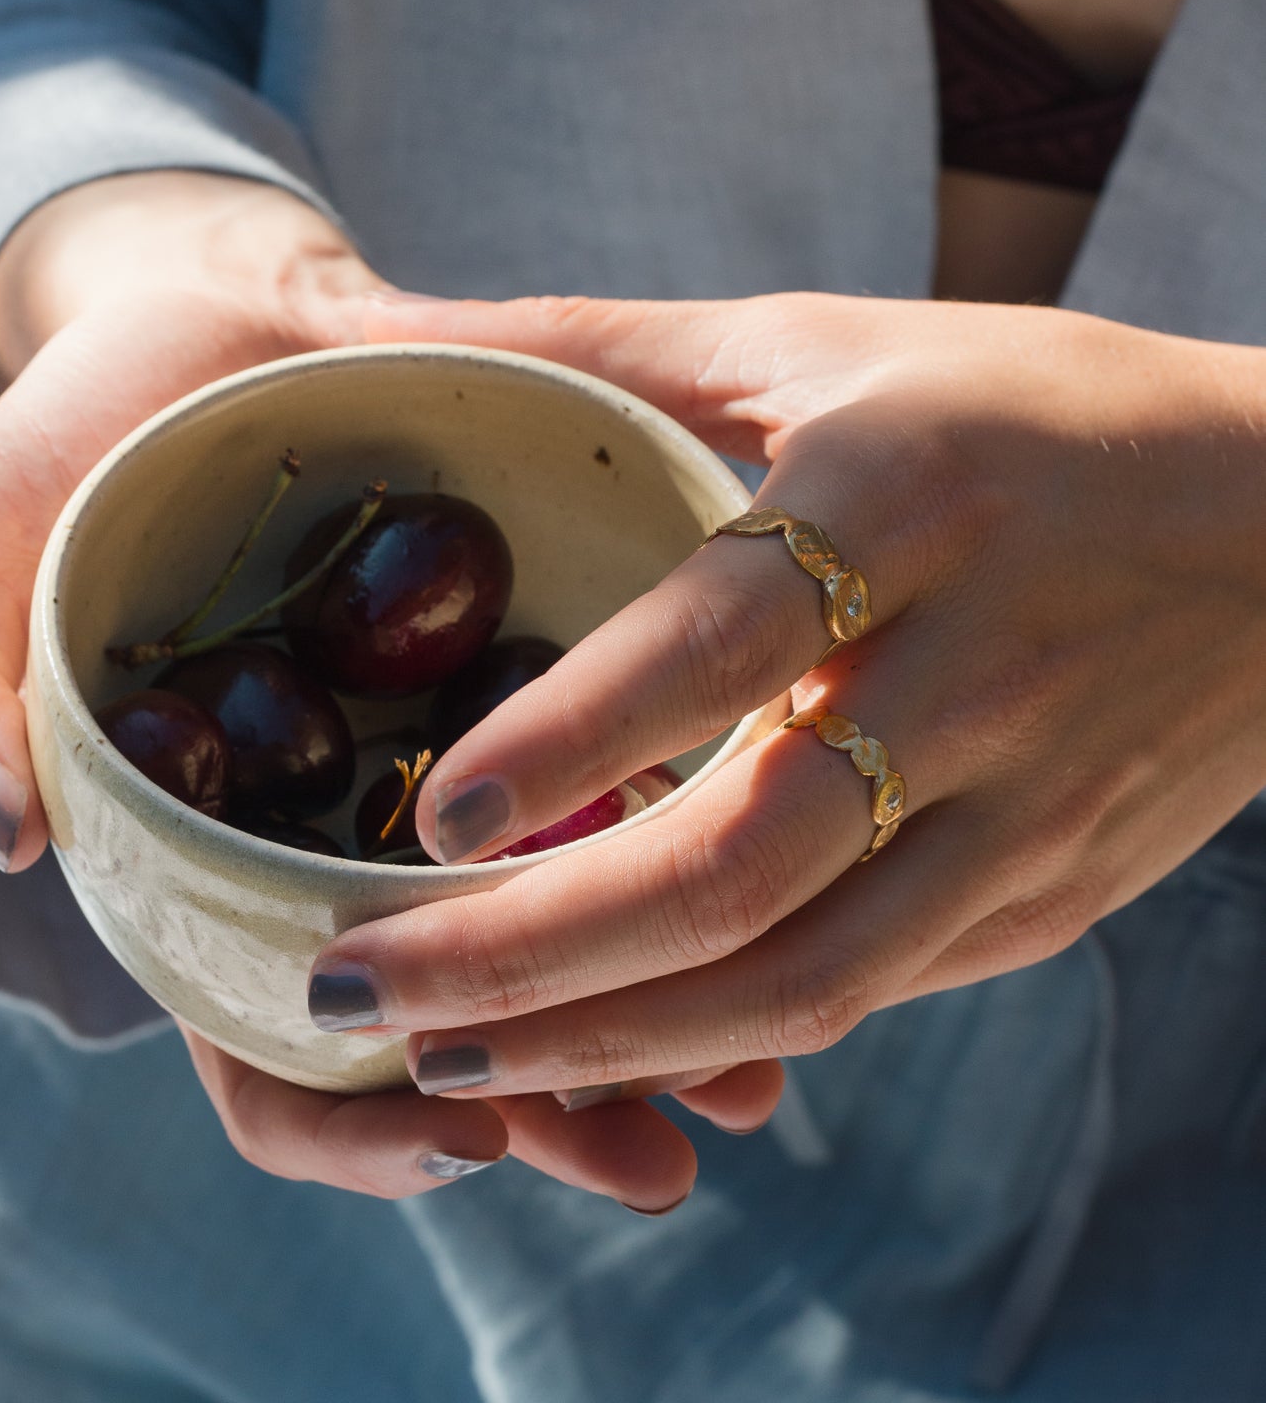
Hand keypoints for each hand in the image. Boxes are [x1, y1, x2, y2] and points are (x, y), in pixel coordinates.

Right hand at [0, 176, 776, 1204]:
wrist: (224, 332)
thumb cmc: (85, 442)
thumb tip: (6, 829)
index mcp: (199, 884)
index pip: (264, 1062)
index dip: (350, 1124)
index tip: (463, 1133)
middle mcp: (333, 875)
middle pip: (441, 1050)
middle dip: (546, 1116)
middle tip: (658, 1159)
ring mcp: (437, 813)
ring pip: (550, 972)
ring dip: (646, 1043)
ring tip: (752, 1087)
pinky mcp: (534, 734)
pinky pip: (619, 839)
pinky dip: (686, 896)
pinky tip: (776, 916)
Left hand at [297, 288, 1265, 1117]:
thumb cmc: (1027, 413)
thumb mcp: (823, 342)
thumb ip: (591, 346)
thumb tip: (364, 336)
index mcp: (909, 499)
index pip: (722, 641)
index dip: (575, 740)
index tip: (429, 821)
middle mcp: (974, 671)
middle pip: (742, 862)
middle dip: (533, 955)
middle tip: (356, 991)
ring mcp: (1025, 811)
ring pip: (801, 978)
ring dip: (606, 1039)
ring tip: (442, 1066)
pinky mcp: (1047, 899)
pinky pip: (865, 995)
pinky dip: (716, 1041)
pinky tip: (593, 1049)